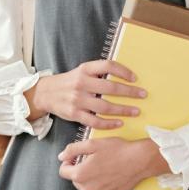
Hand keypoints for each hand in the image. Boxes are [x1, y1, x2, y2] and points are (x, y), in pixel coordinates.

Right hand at [28, 60, 146, 129]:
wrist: (45, 93)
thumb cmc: (69, 82)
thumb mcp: (81, 71)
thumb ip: (98, 73)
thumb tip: (123, 75)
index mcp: (84, 69)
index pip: (108, 66)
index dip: (123, 71)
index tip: (135, 78)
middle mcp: (81, 83)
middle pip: (110, 88)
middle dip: (129, 92)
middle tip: (143, 95)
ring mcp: (77, 99)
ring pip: (105, 107)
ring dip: (123, 110)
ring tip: (136, 111)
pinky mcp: (75, 114)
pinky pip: (95, 121)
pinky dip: (109, 123)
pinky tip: (119, 123)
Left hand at [58, 138, 160, 189]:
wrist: (139, 160)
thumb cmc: (117, 150)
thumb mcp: (92, 144)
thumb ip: (73, 149)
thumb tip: (61, 156)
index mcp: (80, 175)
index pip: (63, 171)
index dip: (68, 162)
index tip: (77, 157)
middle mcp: (87, 189)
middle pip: (76, 179)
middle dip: (81, 169)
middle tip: (94, 159)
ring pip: (88, 186)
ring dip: (91, 178)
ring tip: (104, 166)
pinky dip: (102, 184)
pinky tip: (111, 174)